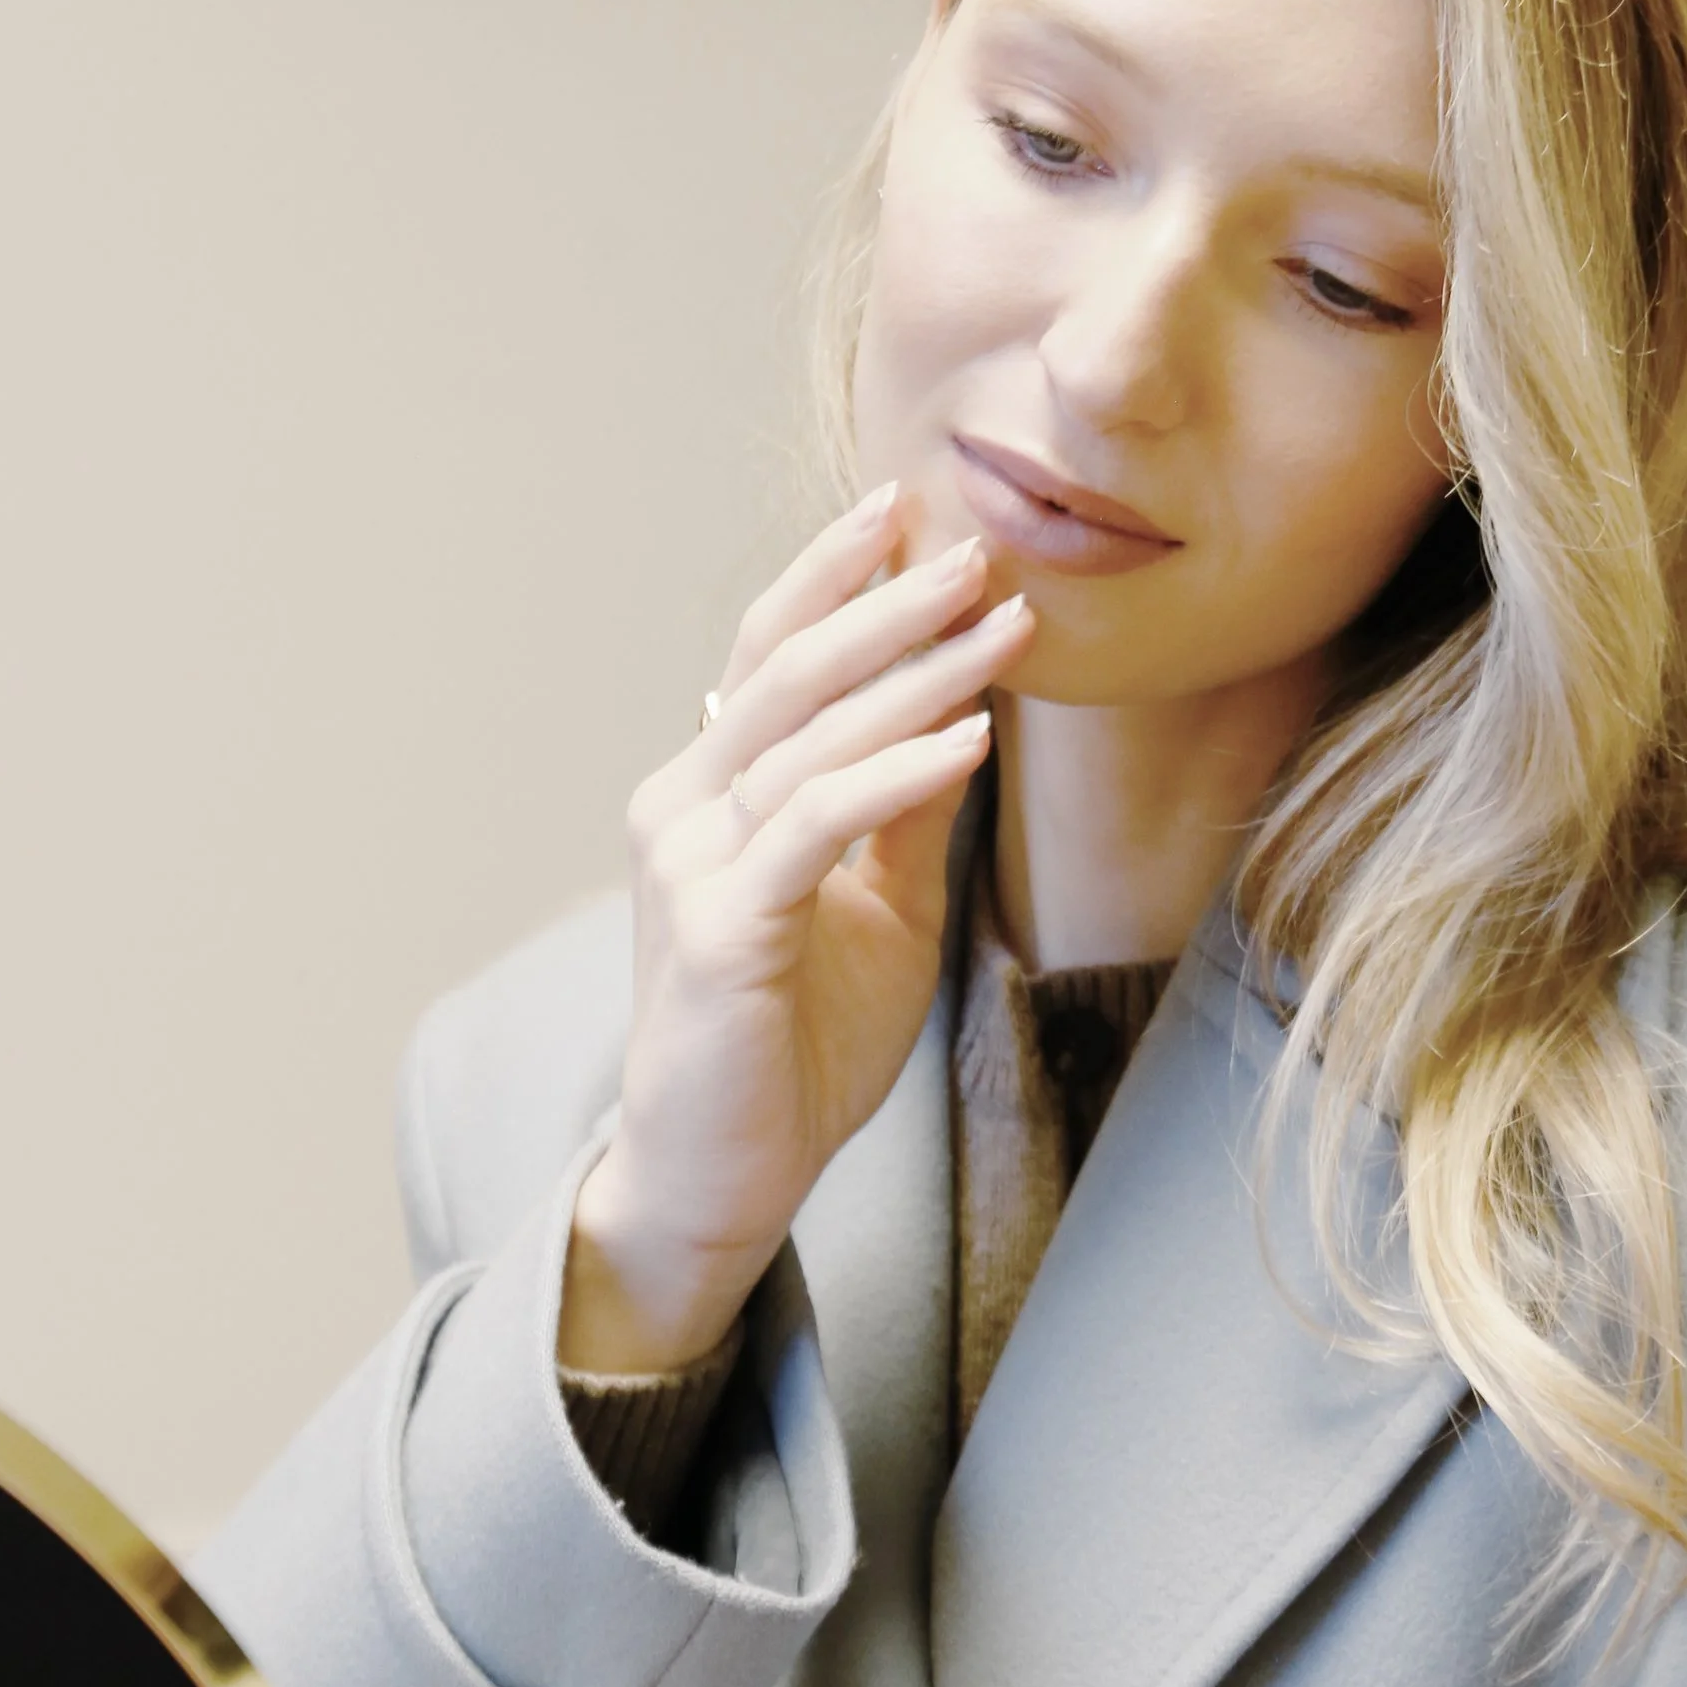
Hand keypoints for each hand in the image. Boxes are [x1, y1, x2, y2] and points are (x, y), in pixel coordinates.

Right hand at [561, 485, 1035, 1373]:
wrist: (721, 1171)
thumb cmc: (793, 1042)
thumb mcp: (878, 906)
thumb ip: (905, 810)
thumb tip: (963, 707)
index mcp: (708, 790)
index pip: (772, 652)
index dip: (839, 577)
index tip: (920, 515)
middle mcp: (681, 807)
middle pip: (788, 668)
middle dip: (891, 600)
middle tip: (980, 547)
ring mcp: (690, 865)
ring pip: (807, 734)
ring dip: (917, 672)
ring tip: (1004, 625)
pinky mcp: (718, 929)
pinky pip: (816, 824)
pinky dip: (896, 772)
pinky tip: (969, 736)